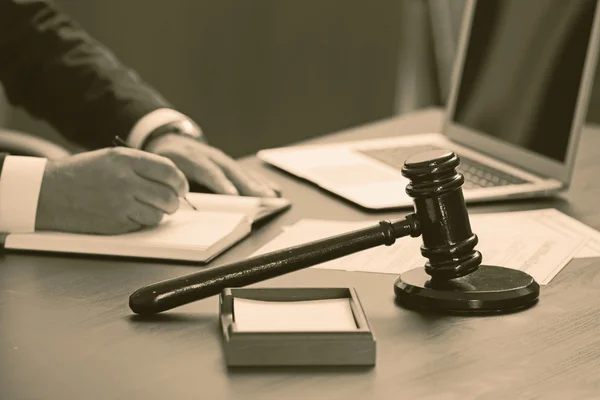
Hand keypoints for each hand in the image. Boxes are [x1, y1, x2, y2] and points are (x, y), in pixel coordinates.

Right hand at [35, 147, 188, 233]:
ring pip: (159, 213)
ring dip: (160, 213)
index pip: (168, 171)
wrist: (48, 193)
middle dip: (174, 200)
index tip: (181, 187)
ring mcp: (120, 203)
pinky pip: (143, 224)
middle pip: (168, 194)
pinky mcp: (115, 223)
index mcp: (125, 159)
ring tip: (150, 208)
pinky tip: (133, 215)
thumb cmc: (80, 174)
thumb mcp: (110, 158)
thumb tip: (171, 180)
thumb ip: (140, 166)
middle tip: (170, 202)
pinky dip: (144, 222)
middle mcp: (125, 179)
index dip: (180, 181)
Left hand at [145, 133, 278, 196]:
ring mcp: (221, 158)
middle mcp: (209, 155)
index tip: (232, 195)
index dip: (220, 183)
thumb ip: (173, 186)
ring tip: (272, 197)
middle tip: (262, 198)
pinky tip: (273, 189)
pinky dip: (259, 181)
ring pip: (241, 171)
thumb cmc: (164, 161)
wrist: (167, 139)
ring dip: (257, 185)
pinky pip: (246, 172)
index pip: (207, 170)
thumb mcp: (162, 171)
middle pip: (230, 171)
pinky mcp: (228, 162)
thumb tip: (184, 205)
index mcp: (189, 156)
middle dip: (247, 185)